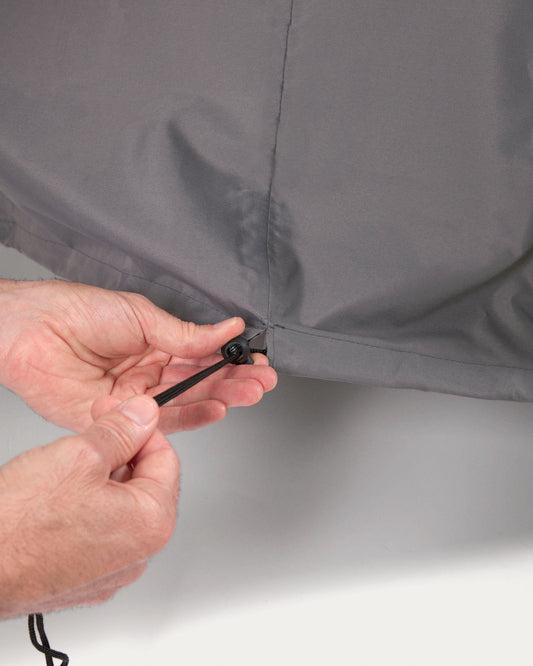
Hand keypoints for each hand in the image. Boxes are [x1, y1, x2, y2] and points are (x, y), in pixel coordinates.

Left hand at [0, 279, 276, 431]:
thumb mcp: (140, 314)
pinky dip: (190, 418)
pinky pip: (160, 422)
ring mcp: (136, 395)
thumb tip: (227, 330)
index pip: (201, 353)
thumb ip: (185, 333)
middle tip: (262, 380)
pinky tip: (215, 409)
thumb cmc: (76, 311)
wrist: (30, 331)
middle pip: (199, 380)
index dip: (230, 358)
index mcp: (155, 342)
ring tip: (249, 392)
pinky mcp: (120, 417)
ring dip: (220, 398)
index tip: (256, 360)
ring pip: (186, 401)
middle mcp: (149, 371)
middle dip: (234, 380)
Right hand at [0, 395, 177, 618]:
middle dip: (119, 452)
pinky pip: (97, 530)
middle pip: (143, 483)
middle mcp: (138, 554)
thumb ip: (121, 431)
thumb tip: (143, 414)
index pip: (166, 458)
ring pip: (118, 505)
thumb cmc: (18, 527)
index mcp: (151, 523)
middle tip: (90, 433)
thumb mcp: (79, 455)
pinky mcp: (83, 578)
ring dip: (99, 478)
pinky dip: (84, 508)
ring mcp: (110, 570)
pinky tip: (56, 498)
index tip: (119, 413)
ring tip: (64, 468)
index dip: (140, 428)